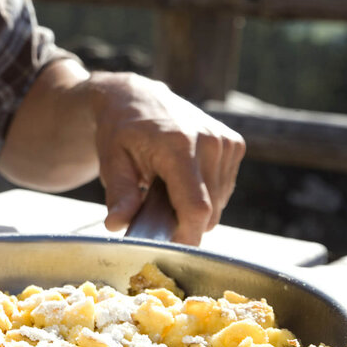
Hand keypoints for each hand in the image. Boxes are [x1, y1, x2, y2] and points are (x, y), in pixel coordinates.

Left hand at [89, 71, 244, 244]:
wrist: (136, 99)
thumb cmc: (120, 133)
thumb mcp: (111, 163)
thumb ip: (118, 195)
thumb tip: (116, 225)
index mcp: (179, 147)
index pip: (196, 208)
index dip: (186, 236)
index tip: (168, 247)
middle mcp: (210, 142)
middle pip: (209, 211)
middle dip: (183, 222)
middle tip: (154, 210)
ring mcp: (226, 142)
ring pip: (219, 205)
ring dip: (193, 208)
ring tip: (165, 188)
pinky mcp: (234, 145)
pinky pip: (224, 191)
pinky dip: (204, 195)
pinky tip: (182, 179)